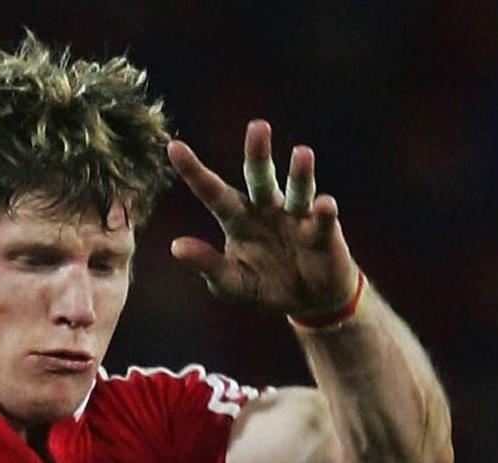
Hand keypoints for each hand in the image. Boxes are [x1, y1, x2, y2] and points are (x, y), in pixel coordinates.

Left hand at [167, 120, 359, 317]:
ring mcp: (296, 217)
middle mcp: (267, 209)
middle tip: (258, 126)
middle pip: (260, 177)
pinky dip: (324, 211)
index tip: (173, 146)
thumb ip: (207, 264)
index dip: (194, 171)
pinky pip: (323, 218)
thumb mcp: (230, 282)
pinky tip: (323, 204)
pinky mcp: (323, 232)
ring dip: (300, 172)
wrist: (308, 301)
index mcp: (238, 219)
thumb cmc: (264, 286)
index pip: (213, 192)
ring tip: (302, 153)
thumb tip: (175, 246)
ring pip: (297, 189)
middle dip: (259, 153)